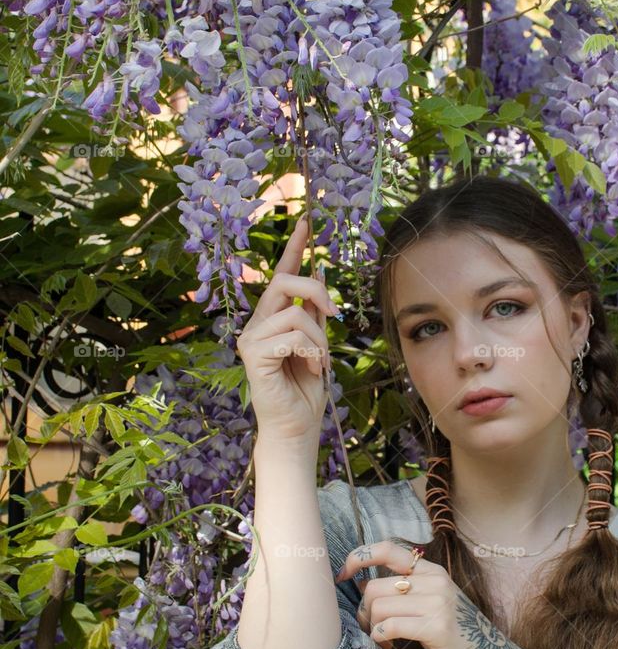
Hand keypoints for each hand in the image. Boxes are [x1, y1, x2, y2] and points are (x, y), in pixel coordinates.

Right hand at [235, 216, 341, 443]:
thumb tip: (320, 277)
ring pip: (296, 314)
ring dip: (320, 339)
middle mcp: (257, 323)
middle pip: (285, 281)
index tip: (306, 222)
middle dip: (317, 291)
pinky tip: (310, 368)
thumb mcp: (318, 344)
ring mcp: (251, 338)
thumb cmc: (306, 389)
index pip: (281, 274)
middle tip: (335, 314)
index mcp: (273, 318)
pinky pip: (292, 336)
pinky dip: (311, 352)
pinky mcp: (253, 355)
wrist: (297, 426)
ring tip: (319, 361)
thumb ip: (316, 314)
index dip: (293, 248)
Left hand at [334, 539, 535, 648]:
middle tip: (370, 628)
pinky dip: (380, 638)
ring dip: (371, 627)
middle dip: (363, 611)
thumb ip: (406, 590)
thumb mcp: (433, 602)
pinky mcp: (437, 627)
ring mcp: (437, 603)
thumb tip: (363, 586)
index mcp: (432, 571)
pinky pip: (391, 626)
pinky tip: (387, 646)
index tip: (342, 575)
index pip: (387, 549)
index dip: (359, 557)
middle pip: (374, 587)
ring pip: (379, 607)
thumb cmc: (456, 634)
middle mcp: (435, 581)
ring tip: (381, 639)